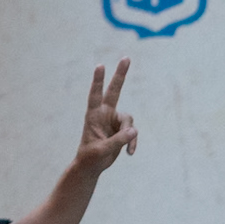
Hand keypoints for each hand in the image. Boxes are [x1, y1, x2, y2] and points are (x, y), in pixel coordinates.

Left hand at [73, 59, 137, 173]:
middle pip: (114, 91)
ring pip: (129, 120)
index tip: (100, 66)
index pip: (95, 95)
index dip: (97, 81)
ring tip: (125, 149)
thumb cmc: (91, 157)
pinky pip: (132, 132)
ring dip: (129, 135)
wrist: (92, 166)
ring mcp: (114, 120)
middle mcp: (104, 114)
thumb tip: (133, 131)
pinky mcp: (122, 129)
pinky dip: (132, 142)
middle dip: (120, 75)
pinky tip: (129, 154)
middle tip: (126, 58)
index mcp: (93, 116)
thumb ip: (117, 140)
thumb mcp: (102, 150)